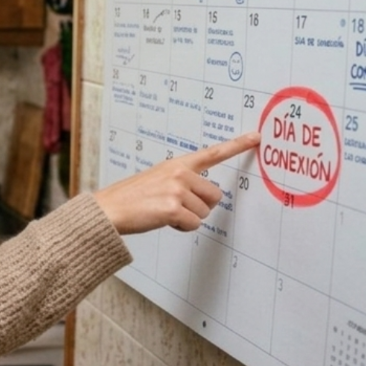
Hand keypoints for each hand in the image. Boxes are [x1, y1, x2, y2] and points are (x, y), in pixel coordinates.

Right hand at [93, 131, 260, 234]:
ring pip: (203, 213)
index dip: (237, 145)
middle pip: (215, 196)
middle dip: (200, 207)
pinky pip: (193, 225)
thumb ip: (181, 182)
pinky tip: (163, 220)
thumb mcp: (157, 180)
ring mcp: (177, 190)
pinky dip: (181, 228)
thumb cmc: (131, 198)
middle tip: (178, 208)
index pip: (212, 153)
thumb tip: (202, 198)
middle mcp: (180, 174)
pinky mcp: (174, 208)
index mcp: (177, 164)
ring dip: (187, 219)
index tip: (255, 137)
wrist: (109, 209)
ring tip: (164, 213)